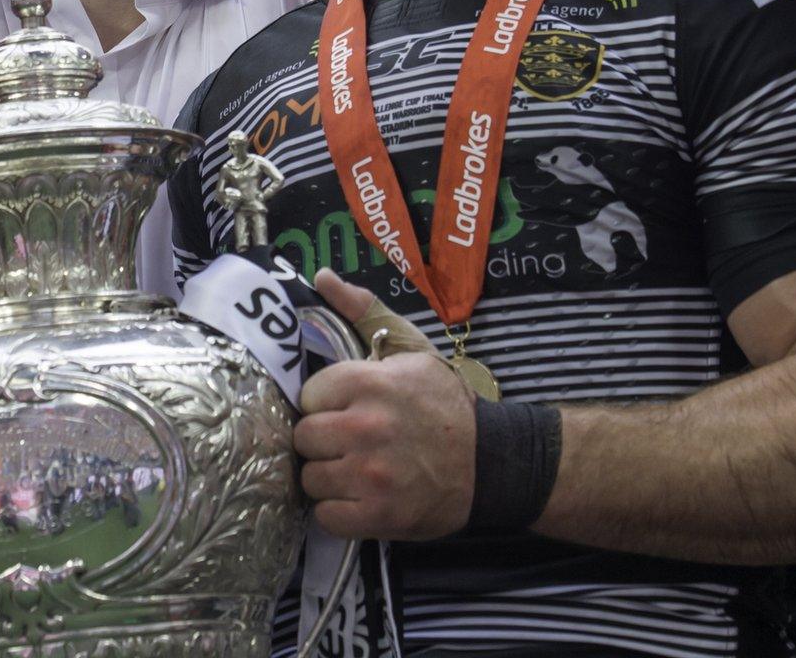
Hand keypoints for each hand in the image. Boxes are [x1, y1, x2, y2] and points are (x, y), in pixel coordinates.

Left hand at [295, 273, 472, 539]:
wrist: (491, 461)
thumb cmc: (444, 403)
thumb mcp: (411, 348)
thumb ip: (363, 311)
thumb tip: (321, 276)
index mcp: (368, 382)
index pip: (309, 395)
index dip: (326, 404)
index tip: (347, 409)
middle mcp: (365, 427)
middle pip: (304, 438)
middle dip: (323, 441)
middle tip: (350, 442)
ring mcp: (370, 475)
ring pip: (310, 479)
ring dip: (330, 477)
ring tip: (356, 470)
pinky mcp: (378, 515)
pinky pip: (326, 517)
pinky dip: (339, 511)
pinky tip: (360, 497)